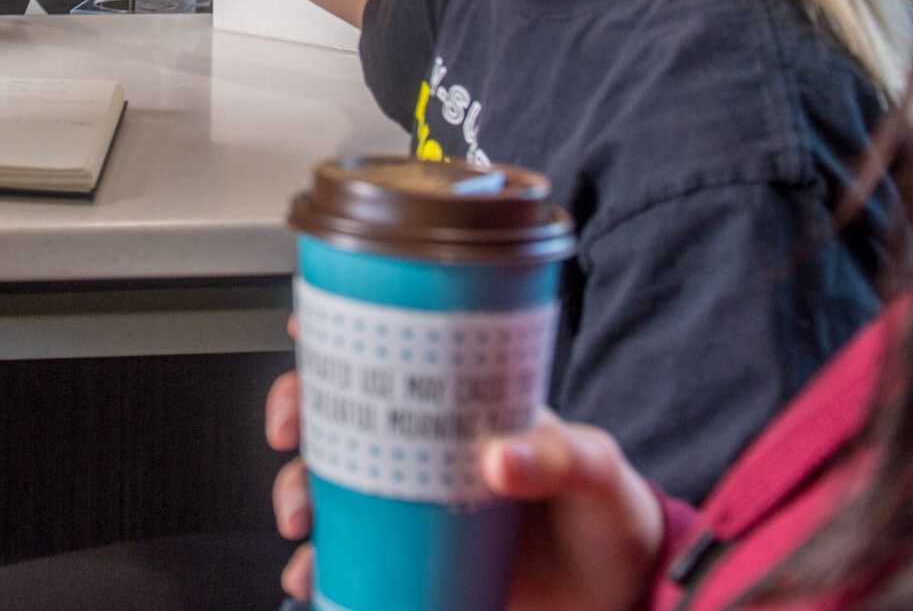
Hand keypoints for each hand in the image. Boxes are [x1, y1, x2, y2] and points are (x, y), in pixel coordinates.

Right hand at [268, 370, 664, 610]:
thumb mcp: (598, 472)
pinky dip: (318, 568)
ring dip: (297, 494)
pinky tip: (311, 575)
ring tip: (302, 521)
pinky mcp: (413, 565)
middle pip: (342, 417)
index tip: (303, 328)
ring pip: (331, 487)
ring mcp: (416, 509)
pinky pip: (350, 561)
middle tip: (291, 434)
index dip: (343, 337)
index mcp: (468, 413)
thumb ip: (561, 457)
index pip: (398, 357)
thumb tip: (500, 457)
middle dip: (298, 415)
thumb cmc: (610, 517)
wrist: (621, 597)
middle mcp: (429, 455)